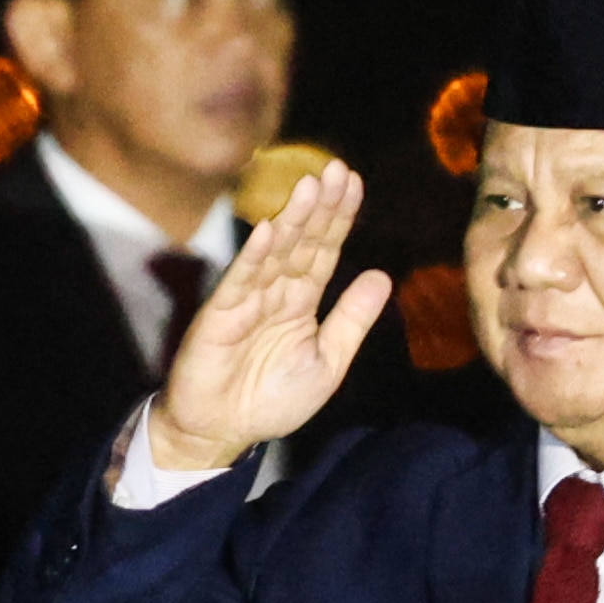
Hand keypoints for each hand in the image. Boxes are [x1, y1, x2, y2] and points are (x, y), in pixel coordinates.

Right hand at [153, 162, 396, 468]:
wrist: (222, 432)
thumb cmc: (270, 400)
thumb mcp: (327, 361)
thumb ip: (352, 320)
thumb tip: (383, 275)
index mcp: (301, 300)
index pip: (324, 250)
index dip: (339, 218)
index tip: (354, 183)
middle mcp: (275, 291)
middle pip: (301, 241)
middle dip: (319, 206)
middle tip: (336, 169)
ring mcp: (246, 299)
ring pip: (274, 253)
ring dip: (291, 219)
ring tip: (309, 186)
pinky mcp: (220, 316)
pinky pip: (240, 282)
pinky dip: (253, 257)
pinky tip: (267, 230)